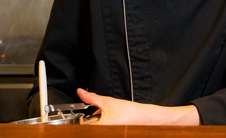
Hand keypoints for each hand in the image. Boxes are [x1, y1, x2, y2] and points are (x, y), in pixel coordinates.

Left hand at [77, 88, 199, 124]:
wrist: (144, 118)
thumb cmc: (129, 112)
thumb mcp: (108, 102)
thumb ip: (92, 98)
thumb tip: (81, 92)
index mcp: (99, 129)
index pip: (82, 126)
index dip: (82, 119)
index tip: (86, 114)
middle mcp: (103, 134)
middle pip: (90, 129)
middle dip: (93, 120)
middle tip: (102, 114)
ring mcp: (109, 134)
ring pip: (97, 129)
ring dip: (99, 123)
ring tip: (110, 117)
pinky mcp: (113, 133)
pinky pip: (105, 129)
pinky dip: (106, 125)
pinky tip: (113, 121)